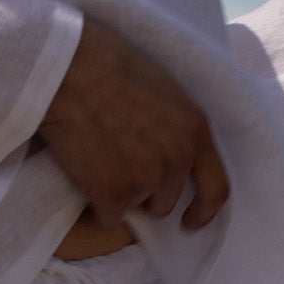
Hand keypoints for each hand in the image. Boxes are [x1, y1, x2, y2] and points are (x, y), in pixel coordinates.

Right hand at [39, 17, 228, 229]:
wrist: (67, 68)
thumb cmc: (109, 63)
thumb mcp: (165, 89)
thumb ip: (179, 126)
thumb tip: (176, 153)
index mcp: (196, 131)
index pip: (216, 188)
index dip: (204, 210)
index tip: (190, 221)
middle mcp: (177, 160)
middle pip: (167, 201)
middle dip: (147, 193)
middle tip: (119, 166)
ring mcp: (146, 180)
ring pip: (134, 207)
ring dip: (119, 194)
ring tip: (98, 158)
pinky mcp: (113, 195)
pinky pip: (108, 215)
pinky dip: (95, 202)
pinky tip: (83, 171)